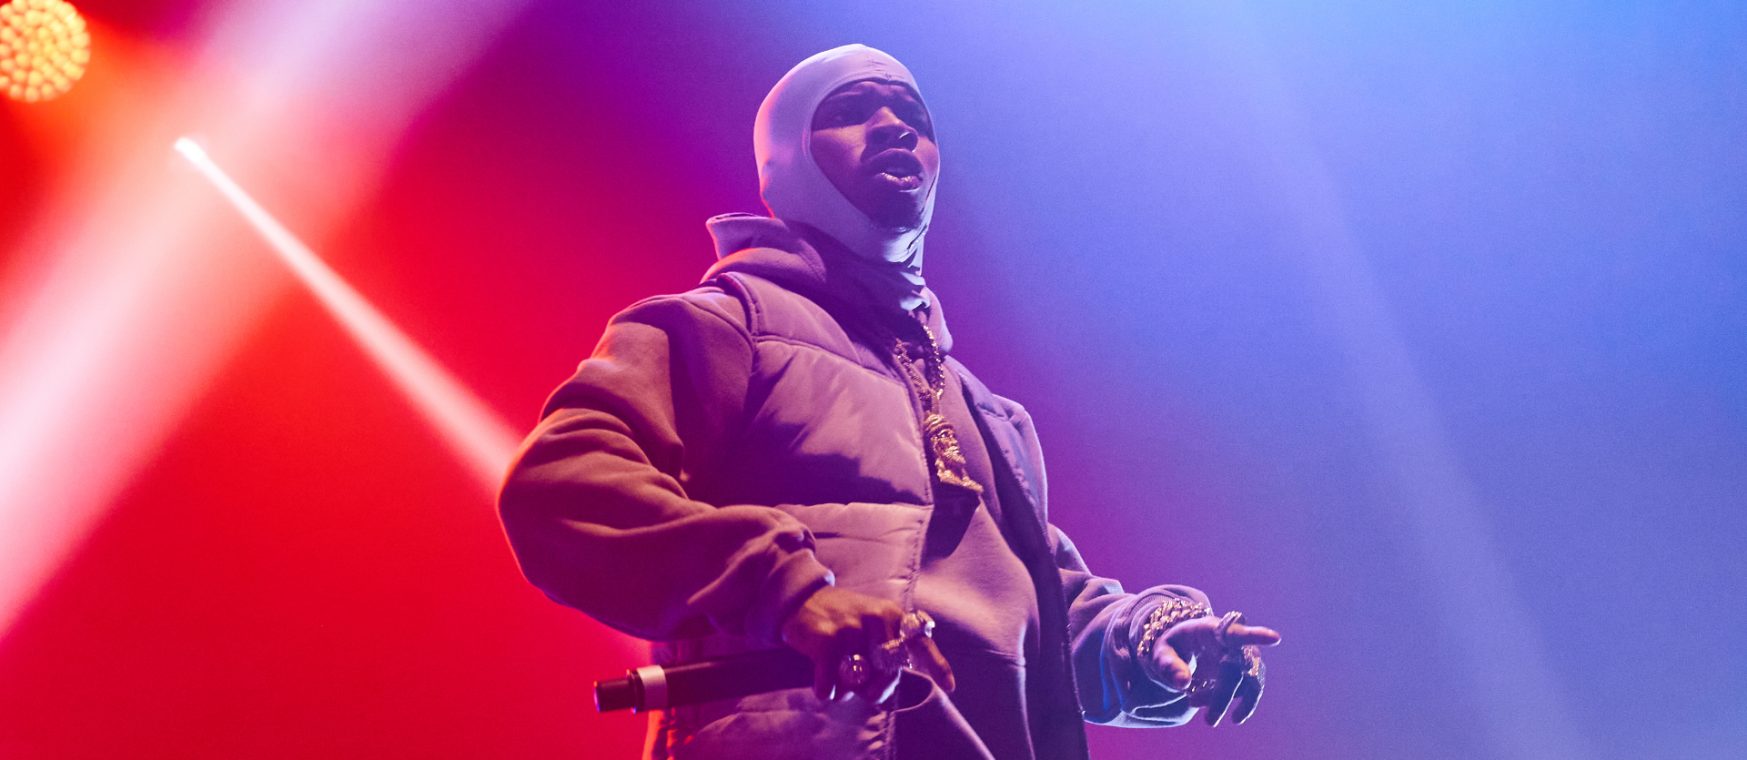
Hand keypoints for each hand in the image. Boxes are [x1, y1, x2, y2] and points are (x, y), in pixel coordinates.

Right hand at [779, 586, 954, 703]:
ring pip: (859, 681)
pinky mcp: (827, 640)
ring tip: (837, 677)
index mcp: (892, 615)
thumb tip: (882, 691)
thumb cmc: (841, 619)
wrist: (801, 598)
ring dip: (846, 689)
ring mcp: (852, 628)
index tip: (950, 687)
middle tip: (862, 690)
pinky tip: (822, 686)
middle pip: (889, 674)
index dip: (937, 665)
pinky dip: (826, 690)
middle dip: (875, 690)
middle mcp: (876, 618)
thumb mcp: (872, 623)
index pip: (921, 642)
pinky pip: (832, 683)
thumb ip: (886, 650)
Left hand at [1146, 613, 1280, 725]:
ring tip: (1208, 718)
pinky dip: (1237, 704)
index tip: (1275, 638)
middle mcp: (1232, 642)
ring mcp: (1242, 656)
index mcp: (1211, 629)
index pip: (1235, 631)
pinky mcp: (1245, 671)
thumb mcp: (1160, 652)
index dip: (1256, 635)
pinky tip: (1224, 714)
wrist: (1181, 648)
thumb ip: (1168, 665)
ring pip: (1248, 681)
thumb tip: (1183, 683)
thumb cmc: (1171, 646)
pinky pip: (1248, 690)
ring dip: (1230, 701)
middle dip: (1224, 696)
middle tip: (1209, 721)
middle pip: (1238, 668)